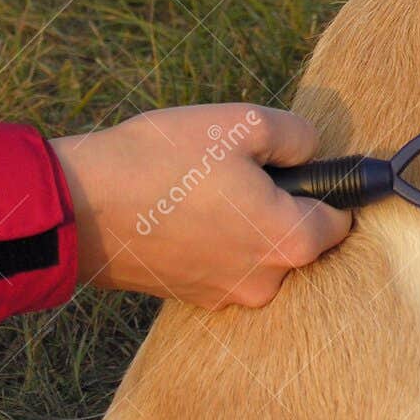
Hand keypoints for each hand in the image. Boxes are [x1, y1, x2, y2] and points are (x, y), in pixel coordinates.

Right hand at [51, 104, 350, 308]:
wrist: (78, 205)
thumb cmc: (164, 160)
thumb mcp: (244, 122)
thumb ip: (298, 136)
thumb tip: (313, 149)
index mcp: (289, 242)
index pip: (340, 222)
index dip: (326, 189)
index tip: (300, 169)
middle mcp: (265, 282)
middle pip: (299, 240)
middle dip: (281, 206)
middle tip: (240, 171)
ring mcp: (225, 296)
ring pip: (259, 252)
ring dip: (245, 224)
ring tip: (203, 189)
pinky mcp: (191, 298)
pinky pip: (224, 264)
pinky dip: (214, 240)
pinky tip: (183, 211)